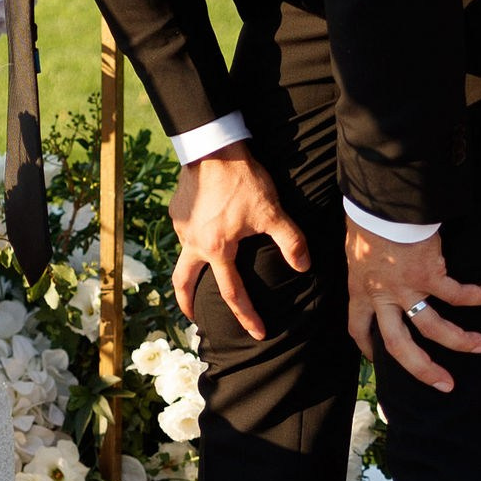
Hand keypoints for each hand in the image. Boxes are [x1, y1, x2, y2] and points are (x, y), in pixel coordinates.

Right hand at [171, 144, 310, 341]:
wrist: (213, 147)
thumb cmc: (243, 180)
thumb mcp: (273, 212)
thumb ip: (291, 241)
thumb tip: (303, 267)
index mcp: (217, 249)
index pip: (232, 294)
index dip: (247, 316)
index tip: (258, 333)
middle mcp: (193, 243)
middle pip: (183, 283)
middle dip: (187, 304)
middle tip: (196, 318)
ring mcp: (181, 226)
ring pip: (184, 255)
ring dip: (192, 268)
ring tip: (204, 270)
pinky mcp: (177, 210)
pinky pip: (185, 232)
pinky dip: (194, 239)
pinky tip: (206, 230)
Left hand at [346, 219, 480, 390]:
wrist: (380, 204)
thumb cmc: (367, 219)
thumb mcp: (356, 248)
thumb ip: (367, 266)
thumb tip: (375, 266)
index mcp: (360, 290)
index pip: (358, 328)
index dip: (368, 347)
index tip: (377, 360)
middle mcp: (382, 297)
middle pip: (400, 347)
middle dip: (423, 369)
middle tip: (444, 385)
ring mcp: (407, 289)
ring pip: (435, 328)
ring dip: (461, 341)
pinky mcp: (430, 275)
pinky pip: (458, 294)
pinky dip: (478, 294)